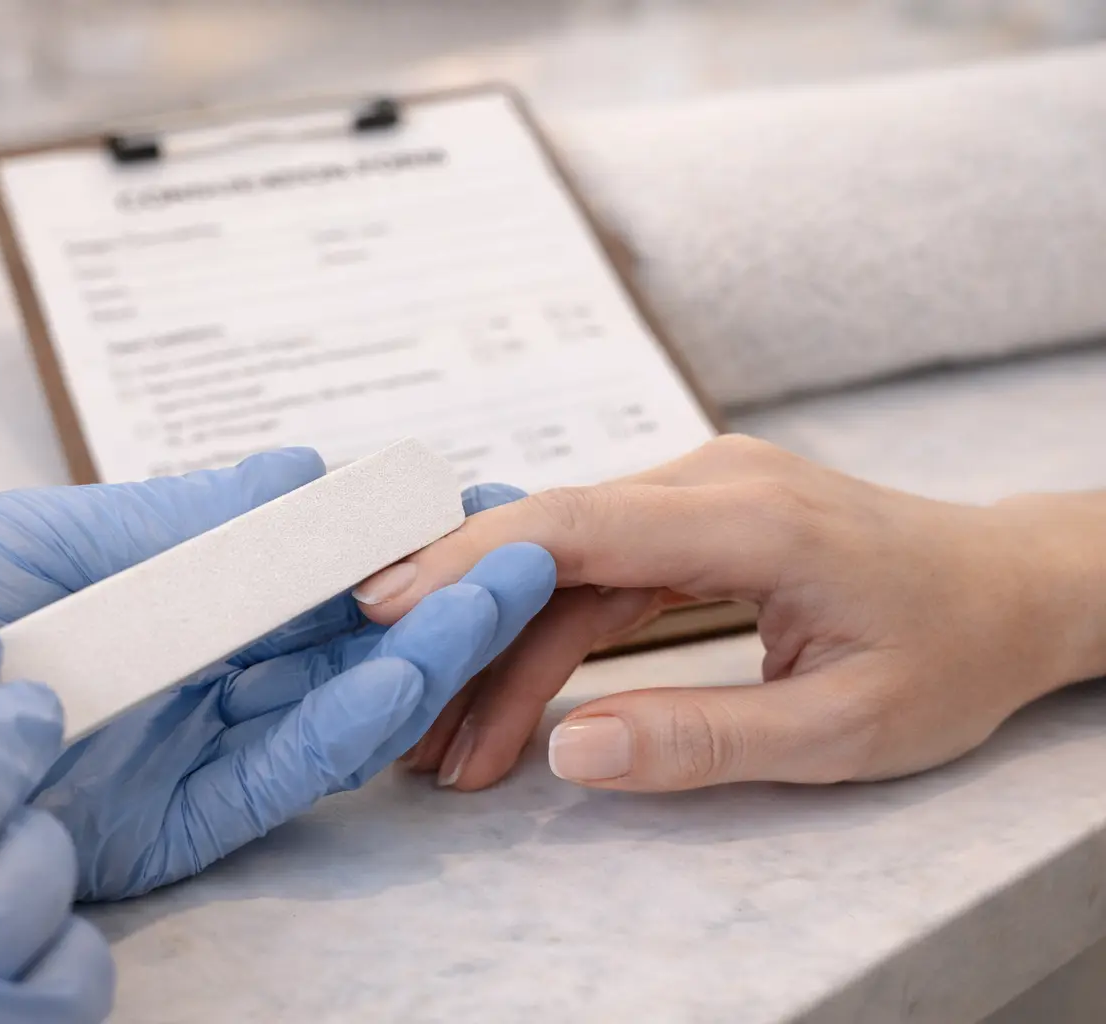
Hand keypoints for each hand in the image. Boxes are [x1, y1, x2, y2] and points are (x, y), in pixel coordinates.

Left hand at [35, 539, 552, 900]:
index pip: (302, 567)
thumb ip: (179, 524)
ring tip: (504, 592)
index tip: (469, 496)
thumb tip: (299, 471)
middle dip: (435, 591)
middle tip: (529, 544)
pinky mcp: (170, 829)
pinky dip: (348, 729)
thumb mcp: (44, 542)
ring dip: (421, 652)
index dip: (390, 537)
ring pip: (328, 706)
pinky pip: (278, 777)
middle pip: (336, 638)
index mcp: (160, 596)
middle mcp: (188, 675)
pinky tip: (410, 673)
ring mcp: (183, 751)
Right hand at [357, 435, 1105, 791]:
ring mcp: (701, 491)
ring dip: (501, 647)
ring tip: (453, 744)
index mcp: (751, 518)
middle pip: (548, 542)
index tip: (381, 607)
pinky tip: (511, 697)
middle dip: (464, 629)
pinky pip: (598, 568)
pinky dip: (548, 633)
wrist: (1014, 590)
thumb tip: (566, 749)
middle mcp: (711, 481)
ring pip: (564, 562)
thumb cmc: (951, 654)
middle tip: (404, 720)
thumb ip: (702, 738)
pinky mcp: (696, 516)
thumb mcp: (844, 729)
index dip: (466, 564)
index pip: (573, 525)